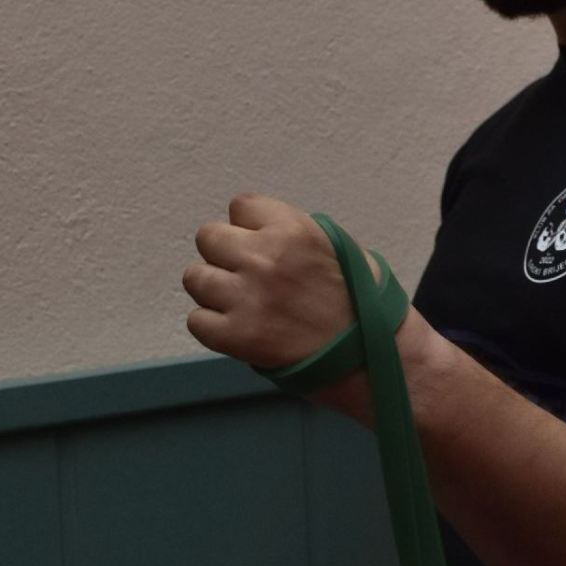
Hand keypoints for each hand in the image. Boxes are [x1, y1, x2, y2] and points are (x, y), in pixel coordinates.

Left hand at [183, 192, 382, 373]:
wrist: (371, 359)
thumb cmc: (360, 306)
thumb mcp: (339, 250)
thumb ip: (294, 231)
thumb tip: (255, 226)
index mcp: (293, 230)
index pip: (240, 206)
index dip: (250, 228)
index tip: (263, 247)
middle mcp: (265, 258)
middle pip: (208, 237)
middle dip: (225, 256)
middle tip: (249, 278)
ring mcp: (248, 298)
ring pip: (195, 277)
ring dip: (215, 291)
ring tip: (244, 305)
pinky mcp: (237, 336)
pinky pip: (196, 321)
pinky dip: (214, 328)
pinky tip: (240, 331)